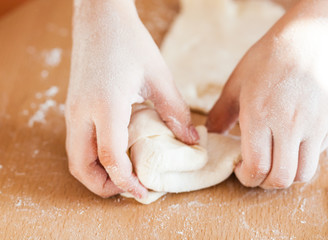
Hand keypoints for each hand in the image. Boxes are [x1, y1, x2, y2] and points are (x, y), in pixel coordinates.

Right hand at [66, 0, 198, 197]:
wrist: (100, 17)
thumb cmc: (129, 42)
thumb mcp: (158, 76)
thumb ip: (175, 112)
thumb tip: (191, 140)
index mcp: (105, 106)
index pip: (110, 158)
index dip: (128, 182)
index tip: (145, 193)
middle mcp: (82, 113)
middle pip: (81, 166)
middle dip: (103, 186)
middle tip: (130, 189)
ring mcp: (73, 110)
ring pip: (76, 156)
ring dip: (96, 172)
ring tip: (124, 175)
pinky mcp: (74, 106)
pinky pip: (78, 142)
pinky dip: (93, 156)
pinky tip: (117, 150)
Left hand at [207, 0, 327, 188]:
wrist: (308, 42)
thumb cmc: (267, 60)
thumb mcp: (236, 84)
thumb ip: (220, 115)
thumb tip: (210, 136)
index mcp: (261, 115)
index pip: (257, 167)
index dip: (246, 177)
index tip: (240, 169)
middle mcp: (291, 125)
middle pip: (281, 178)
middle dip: (264, 182)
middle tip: (256, 170)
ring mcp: (316, 126)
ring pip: (303, 173)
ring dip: (286, 174)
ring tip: (275, 159)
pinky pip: (317, 155)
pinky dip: (302, 157)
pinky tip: (291, 140)